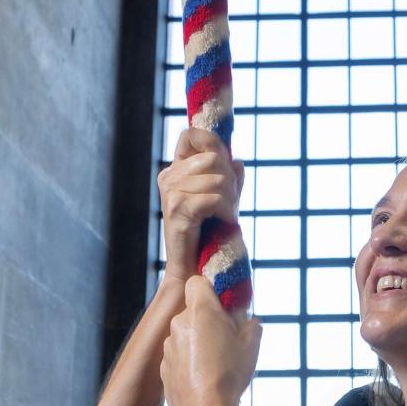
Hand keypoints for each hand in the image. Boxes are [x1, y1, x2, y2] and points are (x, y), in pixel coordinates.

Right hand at [158, 126, 245, 287]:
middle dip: (230, 179)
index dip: (213, 143)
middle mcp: (169, 177)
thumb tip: (237, 160)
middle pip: (213, 157)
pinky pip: (214, 198)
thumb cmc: (208, 235)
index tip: (225, 164)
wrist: (193, 270)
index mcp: (175, 170)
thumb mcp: (222, 200)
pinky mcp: (177, 209)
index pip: (192, 135)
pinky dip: (225, 210)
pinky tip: (223, 222)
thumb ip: (229, 178)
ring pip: (217, 178)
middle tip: (229, 202)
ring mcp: (171, 192)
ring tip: (225, 215)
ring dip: (230, 199)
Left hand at [161, 274, 259, 405]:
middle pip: (193, 310)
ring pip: (185, 332)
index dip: (210, 289)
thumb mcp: (251, 344)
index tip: (223, 303)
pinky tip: (203, 375)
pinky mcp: (165, 364)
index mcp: (201, 311)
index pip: (197, 282)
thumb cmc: (229, 375)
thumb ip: (250, 324)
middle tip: (226, 336)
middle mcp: (180, 323)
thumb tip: (248, 320)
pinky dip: (189, 359)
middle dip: (208, 319)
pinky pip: (179, 353)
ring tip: (216, 361)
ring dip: (198, 340)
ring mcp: (170, 345)